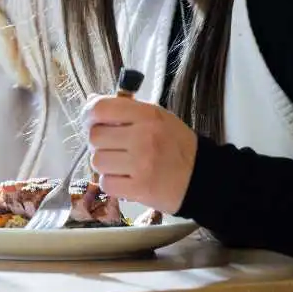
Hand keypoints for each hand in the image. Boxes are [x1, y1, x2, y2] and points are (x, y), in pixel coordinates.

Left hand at [82, 95, 197, 214]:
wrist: (204, 179)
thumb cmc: (177, 146)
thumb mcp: (158, 118)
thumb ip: (126, 109)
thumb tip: (90, 103)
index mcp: (148, 115)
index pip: (101, 108)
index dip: (89, 115)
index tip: (91, 122)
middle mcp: (144, 137)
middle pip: (94, 136)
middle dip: (98, 143)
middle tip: (113, 147)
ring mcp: (141, 164)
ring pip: (97, 161)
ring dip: (105, 164)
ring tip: (122, 165)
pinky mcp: (140, 188)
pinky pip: (105, 183)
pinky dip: (112, 183)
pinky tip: (126, 179)